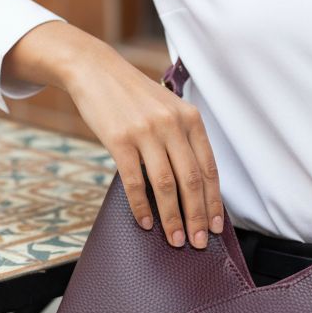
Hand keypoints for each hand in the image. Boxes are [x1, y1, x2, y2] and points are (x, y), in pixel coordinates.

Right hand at [64, 39, 224, 248]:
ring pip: (167, 185)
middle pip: (191, 181)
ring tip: (175, 239)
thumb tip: (193, 188)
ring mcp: (146, 132)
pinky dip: (142, 206)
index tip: (215, 226)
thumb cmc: (134, 97)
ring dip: (172, 217)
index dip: (214, 202)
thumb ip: (183, 140)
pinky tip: (146, 223)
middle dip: (197, 217)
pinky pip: (135, 181)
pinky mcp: (120, 140)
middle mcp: (172, 125)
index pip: (209, 169)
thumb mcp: (168, 109)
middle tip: (198, 242)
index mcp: (190, 119)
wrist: (96, 70)